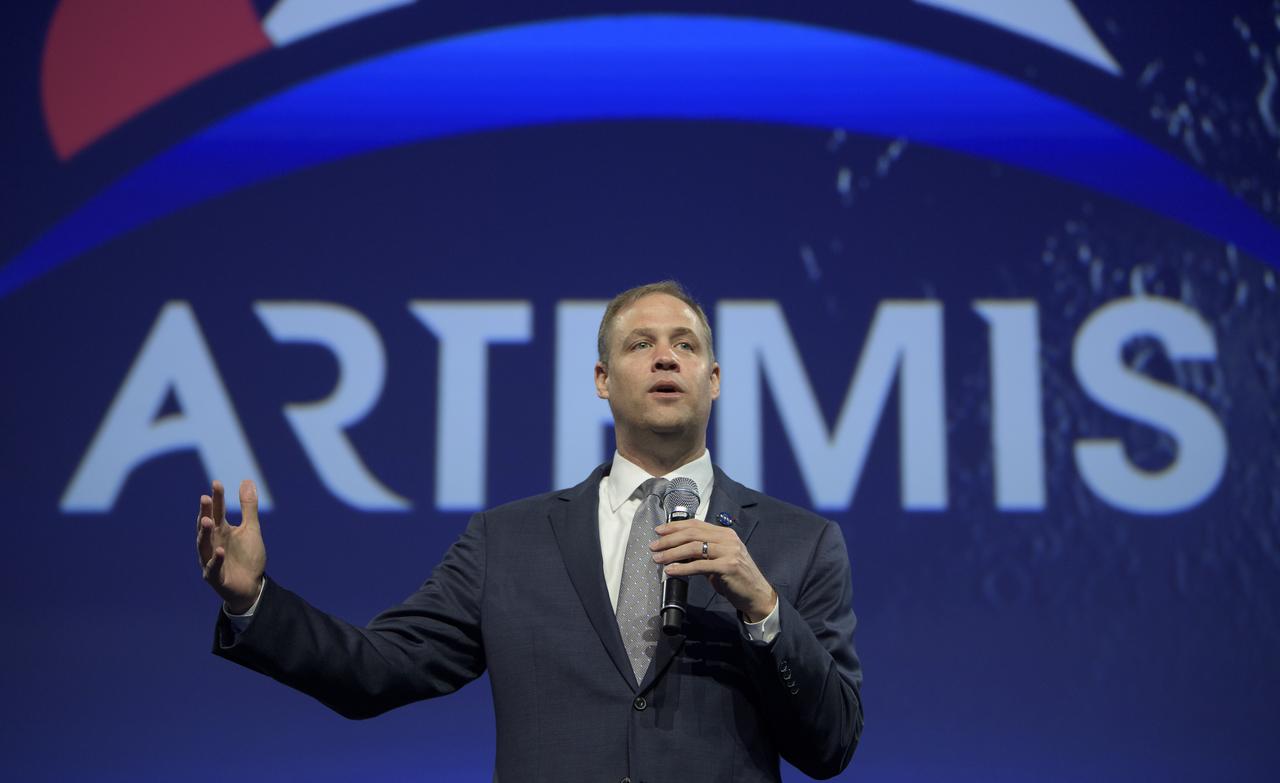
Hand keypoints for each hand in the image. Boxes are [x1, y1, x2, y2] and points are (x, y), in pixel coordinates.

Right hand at [196, 479, 265, 613]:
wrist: (252, 585)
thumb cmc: (248, 556)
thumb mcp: (251, 529)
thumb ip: (248, 507)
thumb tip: (246, 480)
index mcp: (221, 530)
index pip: (217, 511)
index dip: (217, 498)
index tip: (216, 483)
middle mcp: (213, 543)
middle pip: (207, 526)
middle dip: (205, 513)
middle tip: (205, 498)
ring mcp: (211, 559)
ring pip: (204, 545)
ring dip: (205, 533)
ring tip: (208, 520)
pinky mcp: (215, 576)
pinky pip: (213, 567)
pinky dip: (216, 559)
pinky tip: (221, 550)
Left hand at [650, 519, 776, 621]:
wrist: (755, 594)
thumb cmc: (735, 577)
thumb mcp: (718, 559)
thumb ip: (702, 552)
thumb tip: (676, 550)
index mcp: (724, 533)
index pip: (695, 524)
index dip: (675, 526)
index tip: (659, 531)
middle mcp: (727, 539)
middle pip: (692, 534)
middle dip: (669, 540)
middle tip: (654, 546)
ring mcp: (729, 552)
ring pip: (693, 547)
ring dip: (672, 553)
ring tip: (658, 559)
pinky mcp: (728, 566)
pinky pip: (699, 566)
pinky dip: (682, 568)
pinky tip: (670, 571)